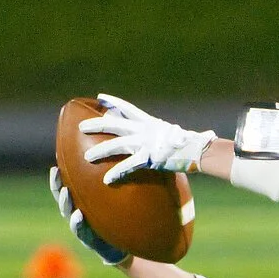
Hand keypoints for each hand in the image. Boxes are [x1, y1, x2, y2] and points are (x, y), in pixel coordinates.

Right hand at [49, 167, 128, 264]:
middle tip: (56, 172)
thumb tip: (118, 160)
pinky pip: (81, 232)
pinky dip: (77, 223)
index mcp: (83, 205)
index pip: (68, 187)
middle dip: (57, 185)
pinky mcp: (89, 242)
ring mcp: (82, 229)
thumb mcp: (116, 203)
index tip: (57, 159)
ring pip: (69, 214)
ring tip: (66, 192)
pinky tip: (77, 215)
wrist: (125, 249)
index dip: (61, 175)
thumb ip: (112, 187)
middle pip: (63, 198)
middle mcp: (78, 216)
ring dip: (65, 203)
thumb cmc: (121, 224)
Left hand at [80, 93, 215, 184]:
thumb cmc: (190, 143)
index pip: (128, 108)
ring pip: (117, 144)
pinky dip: (116, 173)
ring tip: (86, 157)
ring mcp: (145, 142)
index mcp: (150, 122)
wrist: (198, 149)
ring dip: (100, 150)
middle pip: (115, 124)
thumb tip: (165, 133)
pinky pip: (128, 166)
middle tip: (81, 127)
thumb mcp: (173, 132)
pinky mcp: (149, 157)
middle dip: (96, 124)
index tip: (100, 97)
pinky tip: (106, 180)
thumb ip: (162, 133)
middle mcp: (144, 129)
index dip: (113, 102)